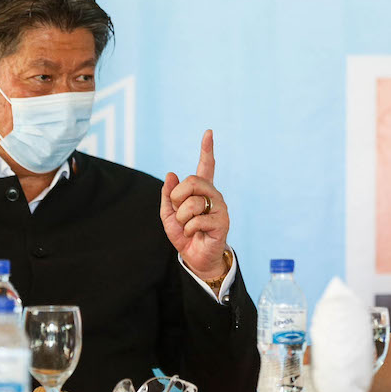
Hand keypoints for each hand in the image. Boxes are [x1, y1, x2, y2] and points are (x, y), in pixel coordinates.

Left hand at [160, 130, 229, 279]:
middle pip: (193, 181)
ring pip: (193, 203)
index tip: (209, 132)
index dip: (207, 149)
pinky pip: (197, 220)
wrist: (196, 258)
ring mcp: (220, 208)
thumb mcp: (168, 215)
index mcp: (201, 190)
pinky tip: (194, 234)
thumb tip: (171, 174)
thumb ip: (168, 195)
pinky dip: (189, 229)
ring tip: (187, 227)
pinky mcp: (222, 223)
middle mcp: (214, 195)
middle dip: (178, 196)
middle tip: (178, 211)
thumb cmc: (184, 235)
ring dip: (182, 218)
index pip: (206, 166)